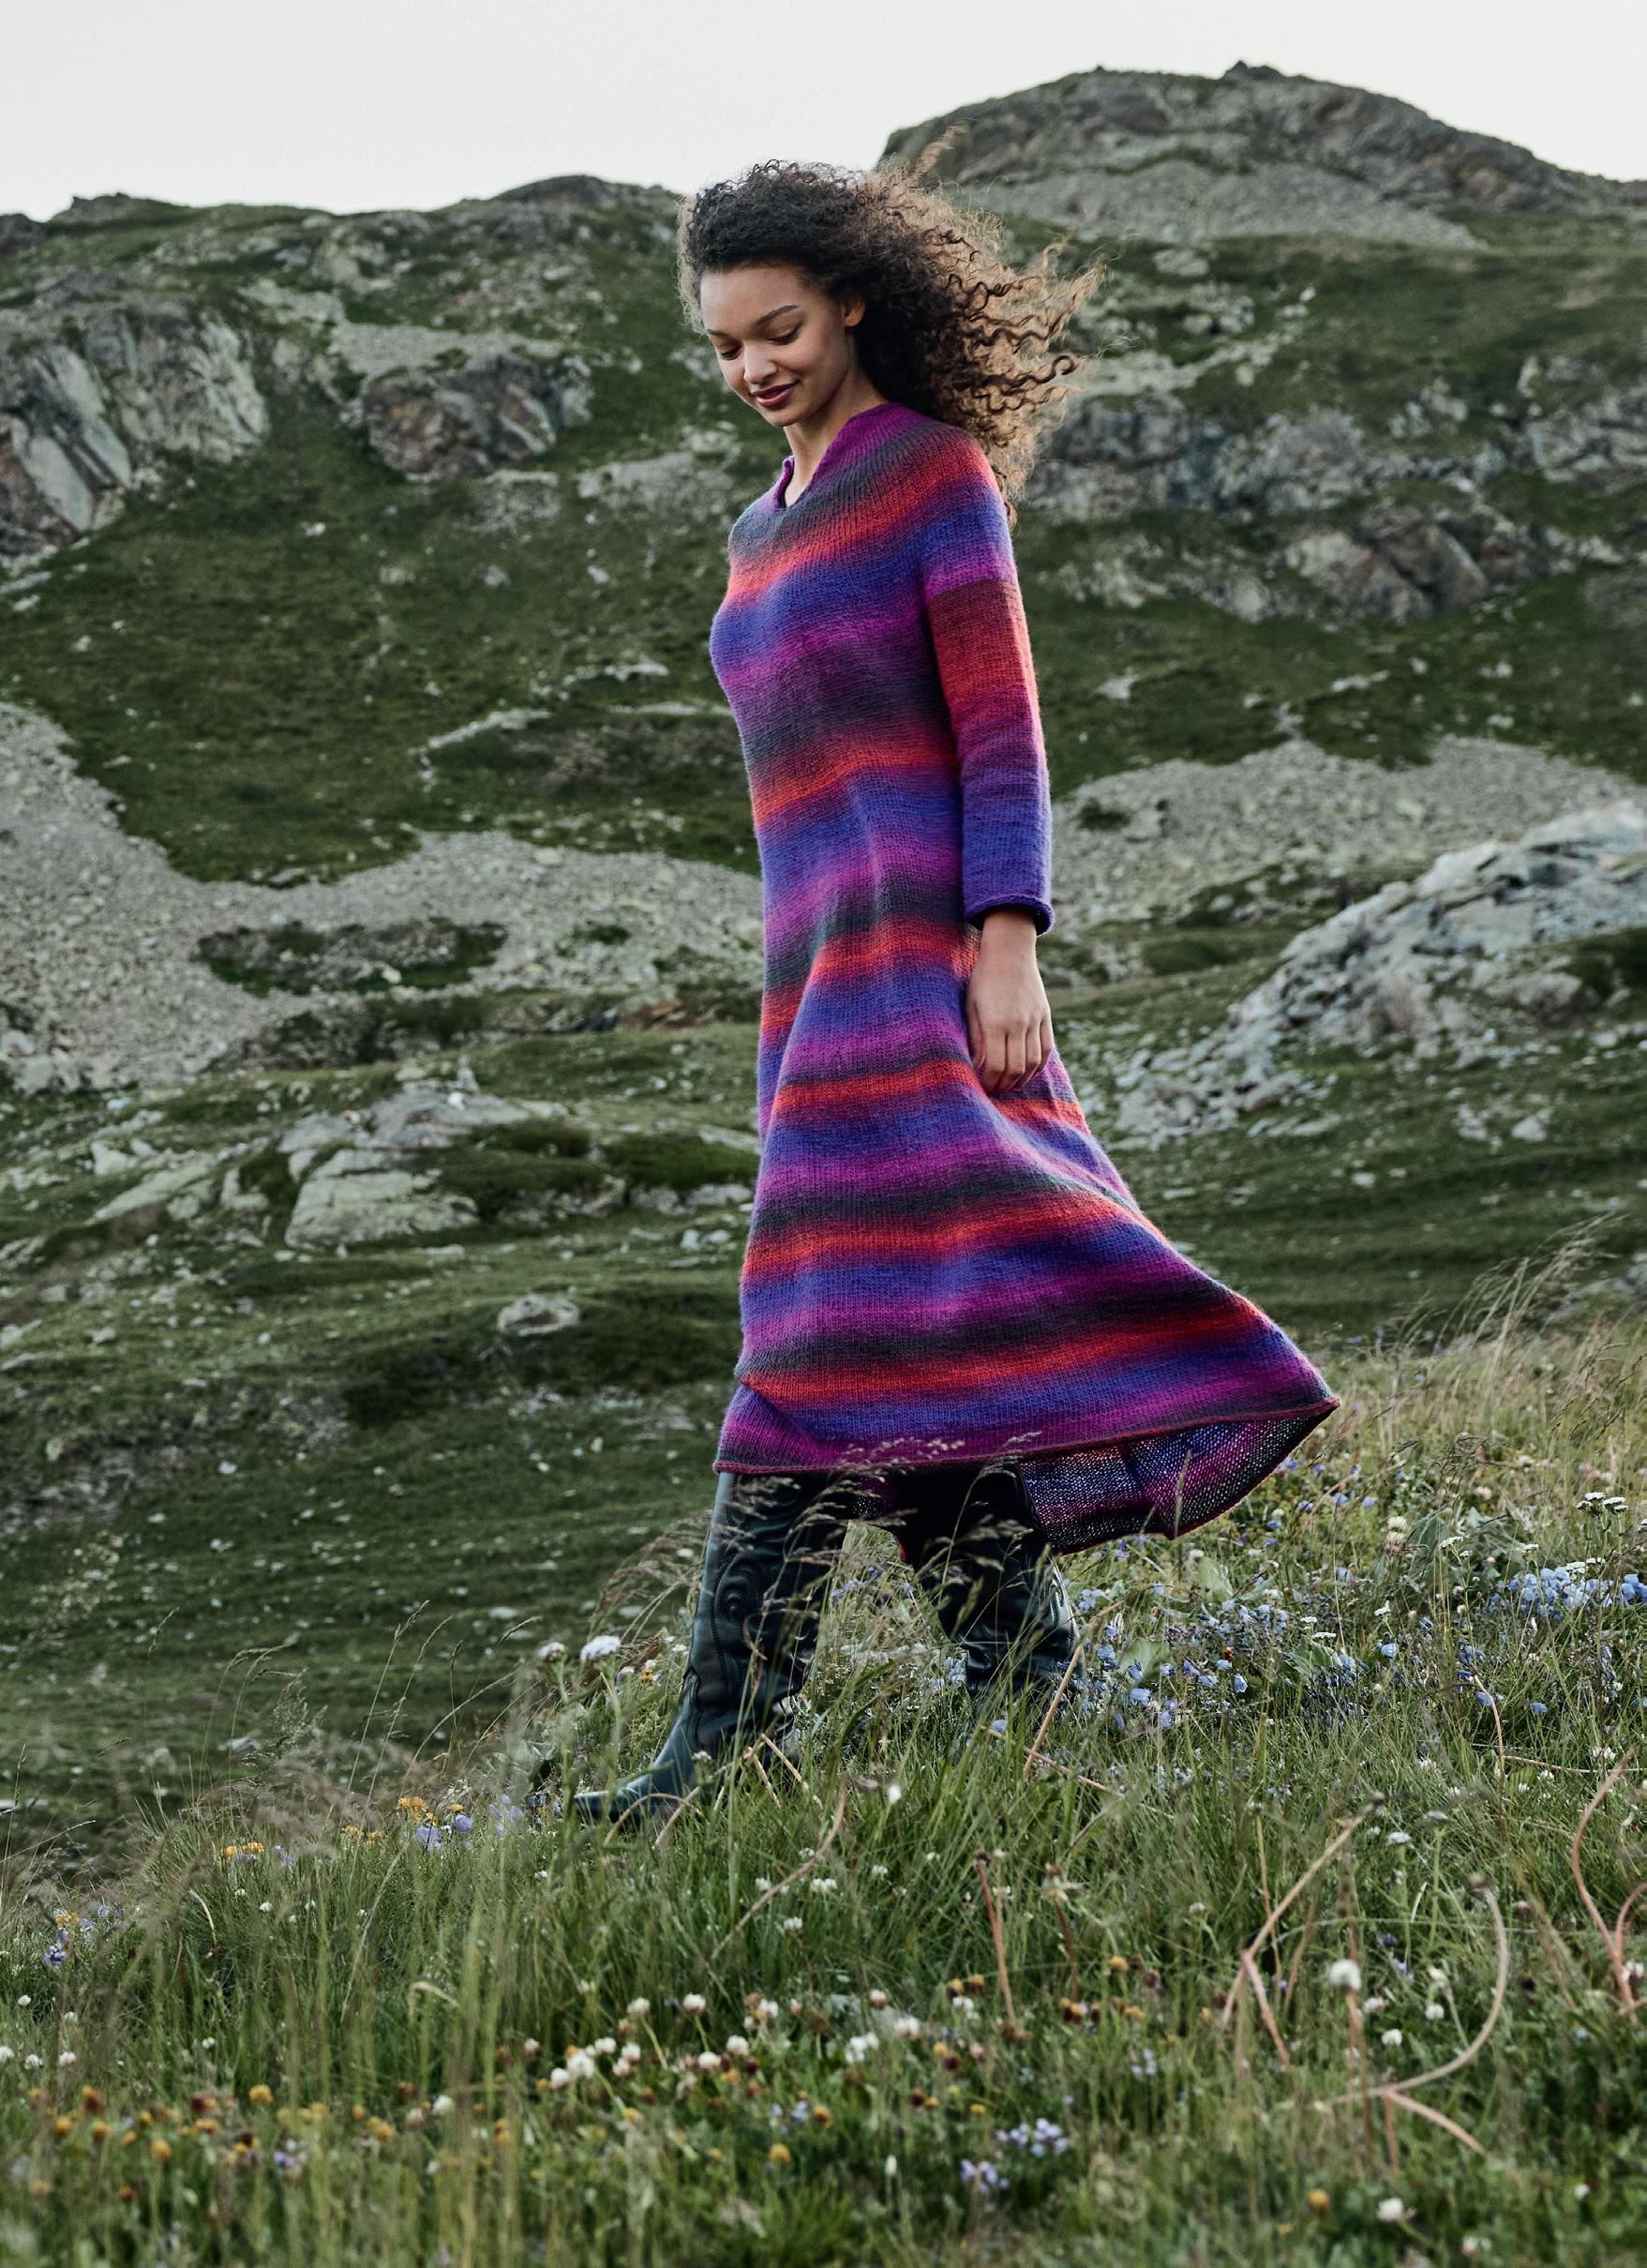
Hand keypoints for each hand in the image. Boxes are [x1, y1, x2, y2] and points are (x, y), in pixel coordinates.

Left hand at [966, 909, 1053, 1094]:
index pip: (995, 1065)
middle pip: (1015, 1069)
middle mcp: (1017, 1024)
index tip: (982, 1088)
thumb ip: (974, 1038)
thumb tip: (976, 1066)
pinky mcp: (1045, 1016)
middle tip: (995, 1092)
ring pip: (1033, 1062)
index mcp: (995, 1023)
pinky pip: (1046, 1048)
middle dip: (1004, 1086)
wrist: (1010, 953)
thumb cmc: (983, 979)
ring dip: (1022, 1079)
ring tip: (1010, 1085)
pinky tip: (1029, 1072)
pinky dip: (1039, 1065)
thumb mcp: (971, 1006)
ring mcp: (1034, 1021)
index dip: (989, 1082)